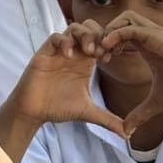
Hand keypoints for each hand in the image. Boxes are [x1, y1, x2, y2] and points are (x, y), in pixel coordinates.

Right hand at [7, 22, 125, 134]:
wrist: (35, 112)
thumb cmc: (58, 108)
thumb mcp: (88, 112)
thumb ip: (108, 119)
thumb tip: (127, 134)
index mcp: (85, 63)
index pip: (101, 40)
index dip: (109, 44)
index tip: (111, 58)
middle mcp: (74, 54)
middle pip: (90, 27)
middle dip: (98, 35)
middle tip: (100, 52)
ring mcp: (58, 52)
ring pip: (74, 27)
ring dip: (84, 35)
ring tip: (88, 51)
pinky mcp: (44, 53)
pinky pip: (55, 37)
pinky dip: (64, 42)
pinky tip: (70, 56)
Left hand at [100, 11, 162, 132]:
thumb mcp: (155, 102)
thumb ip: (139, 113)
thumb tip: (128, 131)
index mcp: (148, 46)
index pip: (122, 33)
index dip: (108, 43)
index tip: (102, 60)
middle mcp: (150, 36)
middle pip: (120, 20)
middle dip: (106, 33)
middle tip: (98, 53)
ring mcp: (155, 33)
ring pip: (125, 18)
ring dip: (110, 31)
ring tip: (103, 51)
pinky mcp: (158, 35)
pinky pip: (131, 27)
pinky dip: (117, 34)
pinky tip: (110, 50)